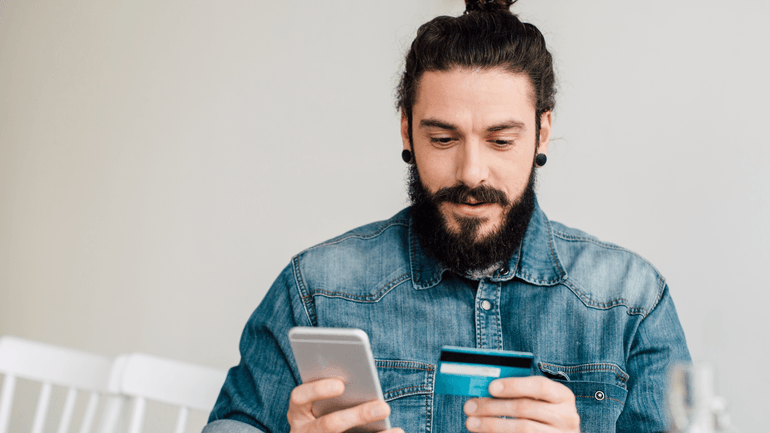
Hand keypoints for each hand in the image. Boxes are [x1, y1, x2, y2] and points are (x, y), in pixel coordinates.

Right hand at [287, 378, 402, 432]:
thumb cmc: (324, 410)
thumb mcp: (323, 401)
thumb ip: (336, 388)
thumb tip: (363, 379)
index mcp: (298, 411)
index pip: (299, 397)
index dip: (318, 390)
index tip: (341, 385)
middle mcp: (302, 431)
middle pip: (328, 425)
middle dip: (357, 416)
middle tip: (383, 407)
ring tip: (396, 429)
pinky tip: (397, 432)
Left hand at [463, 376, 579, 431]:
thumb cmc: (542, 415)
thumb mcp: (538, 400)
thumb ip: (518, 393)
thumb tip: (485, 388)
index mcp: (563, 397)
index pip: (540, 386)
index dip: (514, 385)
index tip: (490, 387)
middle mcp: (566, 417)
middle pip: (525, 408)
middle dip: (493, 407)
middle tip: (470, 407)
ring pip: (523, 429)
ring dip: (492, 425)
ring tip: (472, 423)